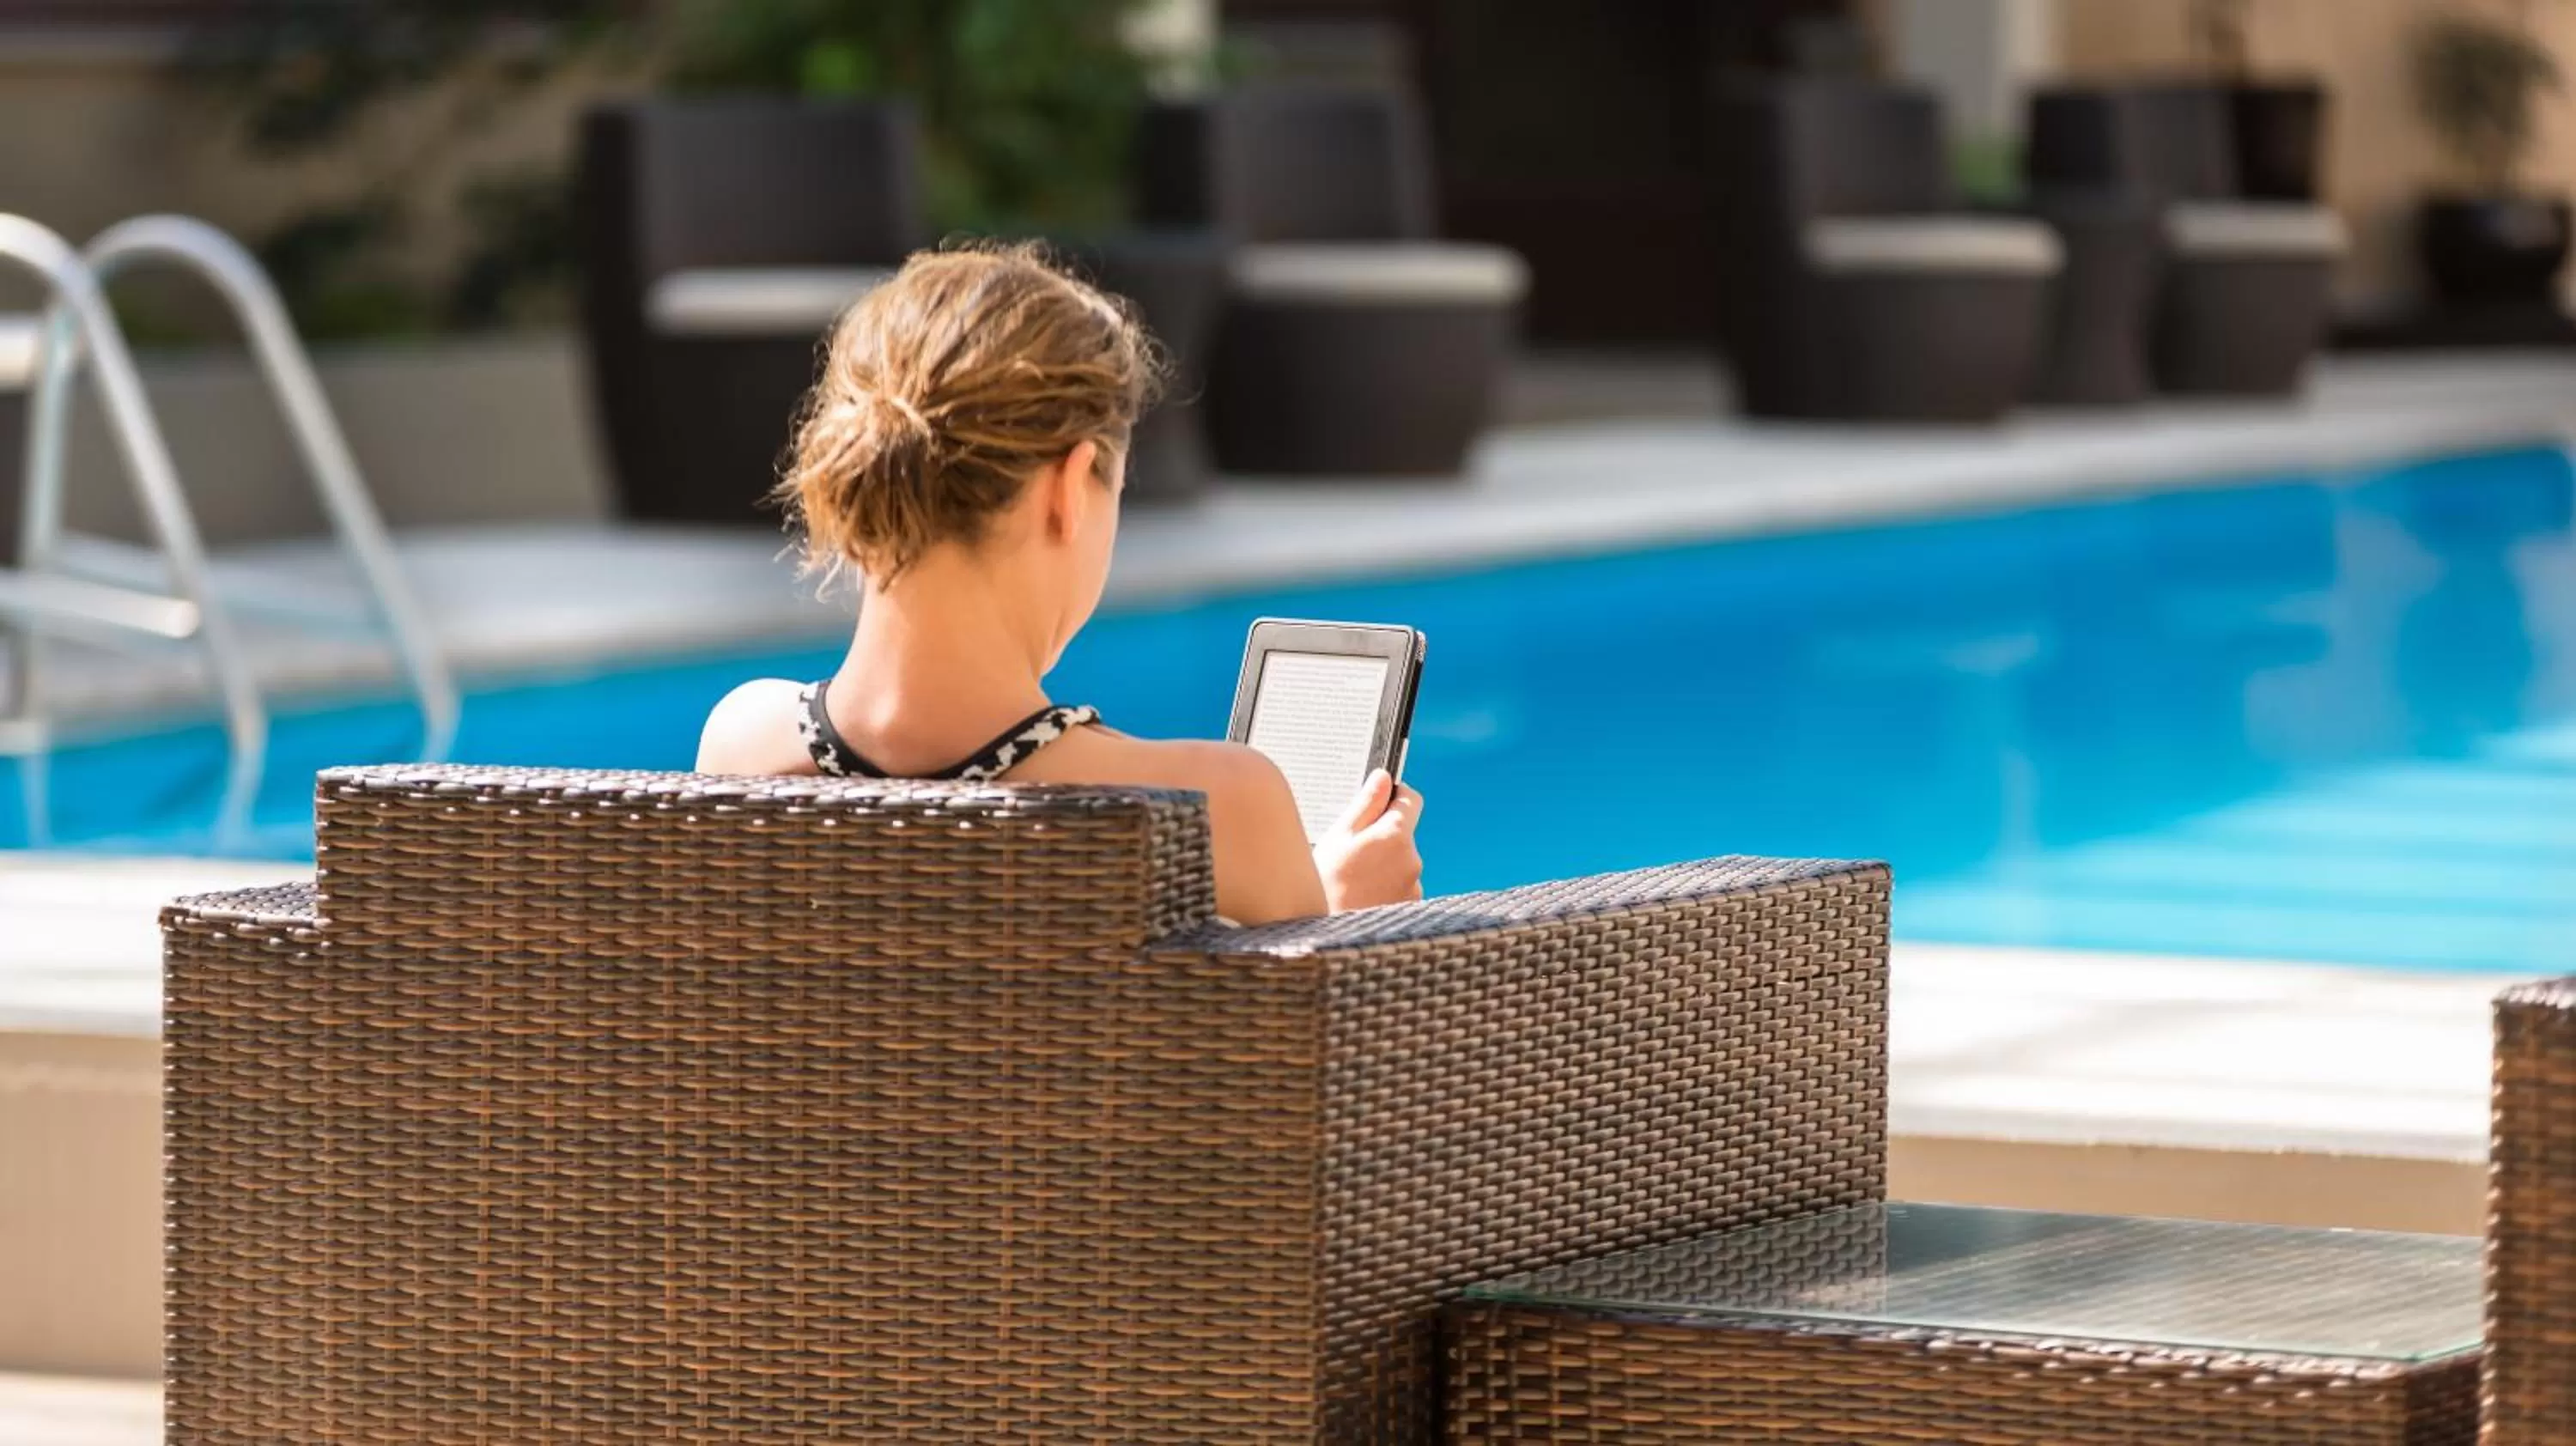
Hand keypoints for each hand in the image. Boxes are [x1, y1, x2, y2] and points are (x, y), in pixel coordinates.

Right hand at [1313, 770, 1423, 911]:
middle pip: (1404, 834)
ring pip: (1401, 862)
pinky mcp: (1411, 907)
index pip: (1411, 799)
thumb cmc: (1326, 885)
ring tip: (1353, 881)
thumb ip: (1366, 803)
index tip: (1379, 803)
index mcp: (1396, 835)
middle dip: (1383, 836)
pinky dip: (1385, 888)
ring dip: (1383, 865)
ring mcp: (1414, 886)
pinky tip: (1362, 897)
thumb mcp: (1340, 837)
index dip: (1395, 796)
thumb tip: (1384, 777)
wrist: (1330, 937)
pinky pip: (1401, 887)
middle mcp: (1413, 859)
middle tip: (1351, 853)